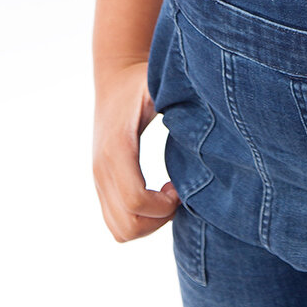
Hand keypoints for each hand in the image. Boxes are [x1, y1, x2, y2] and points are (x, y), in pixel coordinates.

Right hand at [92, 60, 180, 241]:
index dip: (165, 206)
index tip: (182, 189)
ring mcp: (98, 179)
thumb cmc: (143, 80)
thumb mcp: (161, 84)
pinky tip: (157, 194)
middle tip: (178, 194)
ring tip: (168, 196)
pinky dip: (138, 221)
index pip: (136, 200)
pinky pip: (115, 222)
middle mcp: (102, 168)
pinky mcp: (101, 184)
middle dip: (159, 220)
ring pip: (120, 230)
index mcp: (117, 147)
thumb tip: (208, 121)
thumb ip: (180, 101)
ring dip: (149, 223)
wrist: (114, 76)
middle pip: (127, 225)